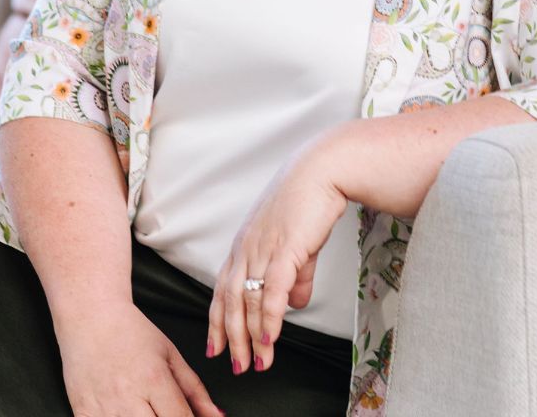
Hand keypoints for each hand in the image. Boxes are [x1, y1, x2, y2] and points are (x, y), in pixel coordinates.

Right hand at [57, 302, 224, 416]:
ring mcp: (103, 409)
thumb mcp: (169, 354)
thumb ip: (195, 390)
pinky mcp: (82, 413)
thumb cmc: (131, 332)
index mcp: (154, 379)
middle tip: (169, 414)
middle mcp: (129, 397)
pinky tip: (126, 414)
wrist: (89, 315)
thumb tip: (218, 416)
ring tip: (149, 412)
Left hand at [206, 141, 347, 377]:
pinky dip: (270, 317)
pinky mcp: (285, 248)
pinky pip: (273, 289)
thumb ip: (296, 275)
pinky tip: (269, 337)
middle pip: (230, 300)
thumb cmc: (308, 201)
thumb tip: (295, 303)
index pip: (222, 288)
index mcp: (244, 244)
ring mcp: (262, 248)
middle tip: (236, 365)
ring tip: (257, 362)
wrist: (321, 170)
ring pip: (249, 299)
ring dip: (251, 336)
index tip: (215, 345)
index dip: (218, 319)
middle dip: (232, 337)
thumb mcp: (297, 243)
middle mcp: (246, 247)